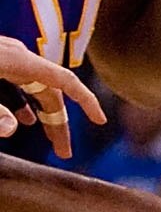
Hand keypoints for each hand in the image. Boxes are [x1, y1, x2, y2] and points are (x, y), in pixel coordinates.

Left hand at [0, 35, 103, 159]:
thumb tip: (12, 130)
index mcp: (20, 61)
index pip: (66, 81)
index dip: (87, 101)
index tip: (100, 121)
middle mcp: (19, 58)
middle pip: (51, 92)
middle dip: (59, 122)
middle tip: (64, 153)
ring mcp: (9, 57)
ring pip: (35, 89)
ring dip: (44, 114)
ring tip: (50, 140)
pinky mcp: (0, 60)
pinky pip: (20, 83)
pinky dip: (26, 102)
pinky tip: (25, 119)